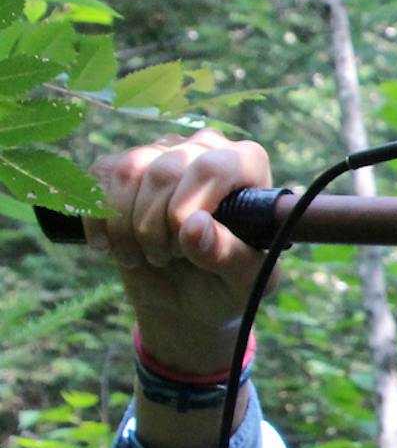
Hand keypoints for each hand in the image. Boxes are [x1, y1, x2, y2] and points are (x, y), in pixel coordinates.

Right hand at [86, 130, 274, 374]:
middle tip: (168, 257)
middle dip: (157, 226)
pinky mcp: (122, 166)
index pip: (212, 168)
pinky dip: (99, 220)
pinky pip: (98, 177)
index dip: (188, 208)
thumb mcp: (243, 281)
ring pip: (128, 171)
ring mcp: (161, 152)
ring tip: (146, 256)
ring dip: (127, 226)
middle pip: (165, 170)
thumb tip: (193, 225)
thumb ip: (229, 255)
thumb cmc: (228, 284)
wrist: (188, 299)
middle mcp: (205, 148)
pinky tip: (111, 247)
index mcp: (247, 166)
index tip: (184, 245)